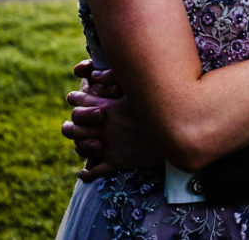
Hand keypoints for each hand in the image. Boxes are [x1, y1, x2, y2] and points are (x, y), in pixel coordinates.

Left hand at [63, 62, 160, 180]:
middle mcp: (105, 126)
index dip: (74, 98)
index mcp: (108, 107)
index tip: (73, 97)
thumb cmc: (161, 103)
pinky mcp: (119, 161)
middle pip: (75, 126)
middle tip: (69, 124)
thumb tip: (95, 75)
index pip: (80, 102)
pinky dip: (88, 172)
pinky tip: (85, 172)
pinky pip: (96, 170)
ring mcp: (111, 145)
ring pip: (82, 147)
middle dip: (70, 124)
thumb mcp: (139, 87)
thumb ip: (115, 76)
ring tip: (78, 142)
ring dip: (78, 144)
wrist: (179, 130)